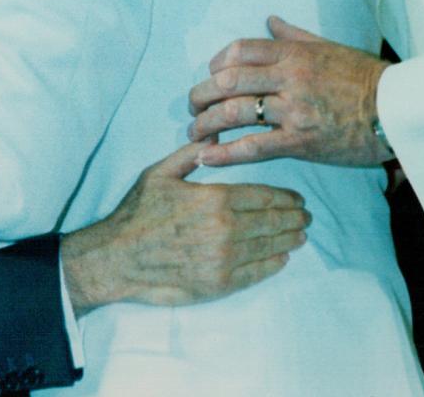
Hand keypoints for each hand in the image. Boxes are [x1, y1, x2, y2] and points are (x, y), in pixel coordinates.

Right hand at [59, 140, 309, 313]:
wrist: (117, 257)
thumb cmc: (138, 212)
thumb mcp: (160, 172)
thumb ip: (192, 154)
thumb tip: (215, 138)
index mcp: (215, 198)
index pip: (264, 196)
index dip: (286, 197)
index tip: (298, 198)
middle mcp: (225, 229)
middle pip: (273, 222)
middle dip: (294, 218)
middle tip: (306, 216)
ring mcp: (223, 260)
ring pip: (269, 247)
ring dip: (290, 240)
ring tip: (301, 234)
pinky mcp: (218, 284)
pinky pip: (256, 273)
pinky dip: (274, 264)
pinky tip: (282, 257)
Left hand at [187, 16, 390, 167]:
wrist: (398, 111)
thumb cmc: (365, 78)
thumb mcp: (329, 47)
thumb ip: (294, 35)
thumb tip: (269, 19)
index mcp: (295, 53)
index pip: (241, 50)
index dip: (217, 62)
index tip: (210, 75)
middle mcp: (290, 78)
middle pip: (228, 81)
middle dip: (201, 95)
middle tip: (192, 107)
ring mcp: (294, 110)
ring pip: (235, 113)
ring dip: (206, 124)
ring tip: (194, 134)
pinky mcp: (301, 142)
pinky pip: (253, 147)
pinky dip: (225, 154)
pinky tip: (205, 158)